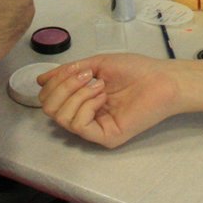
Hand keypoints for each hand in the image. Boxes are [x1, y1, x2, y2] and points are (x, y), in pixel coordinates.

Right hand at [37, 52, 180, 147]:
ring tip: (99, 85)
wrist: (161, 78)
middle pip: (49, 109)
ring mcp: (94, 128)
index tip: (76, 69)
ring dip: (77, 93)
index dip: (54, 81)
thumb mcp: (96, 64)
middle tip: (86, 76)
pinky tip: (102, 96)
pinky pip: (79, 125)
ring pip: (61, 117)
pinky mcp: (105, 137)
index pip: (49, 98)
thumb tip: (40, 80)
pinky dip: (86, 104)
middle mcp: (84, 116)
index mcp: (81, 100)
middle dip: (62, 86)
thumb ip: (68, 72)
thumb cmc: (135, 70)